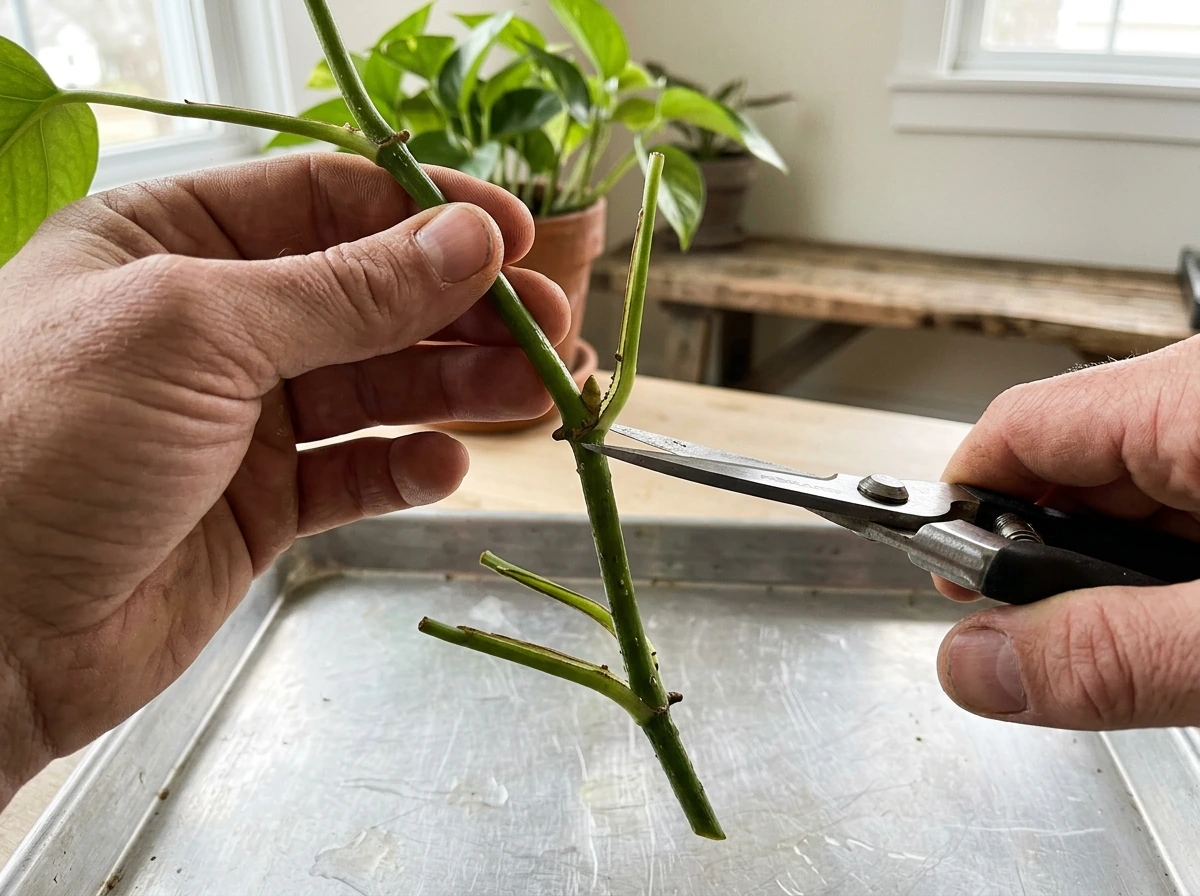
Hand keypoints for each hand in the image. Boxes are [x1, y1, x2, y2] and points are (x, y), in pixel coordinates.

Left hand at [0, 153, 568, 802]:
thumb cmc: (46, 442)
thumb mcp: (198, 329)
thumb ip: (343, 289)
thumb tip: (466, 242)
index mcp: (171, 241)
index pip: (327, 201)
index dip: (427, 215)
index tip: (513, 239)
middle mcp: (211, 322)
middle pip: (368, 296)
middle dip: (461, 310)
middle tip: (550, 329)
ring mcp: (237, 417)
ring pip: (375, 385)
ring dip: (457, 386)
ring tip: (535, 395)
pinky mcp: (258, 504)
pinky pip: (353, 472)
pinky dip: (404, 467)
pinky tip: (447, 466)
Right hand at [934, 336, 1199, 729]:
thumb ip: (1114, 654)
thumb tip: (975, 665)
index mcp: (1194, 398)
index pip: (1018, 427)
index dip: (963, 508)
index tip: (953, 587)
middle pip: (1068, 462)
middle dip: (1051, 561)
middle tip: (1064, 646)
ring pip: (1131, 489)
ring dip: (1121, 574)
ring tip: (1157, 643)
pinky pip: (1185, 497)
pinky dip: (1173, 566)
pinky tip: (1188, 617)